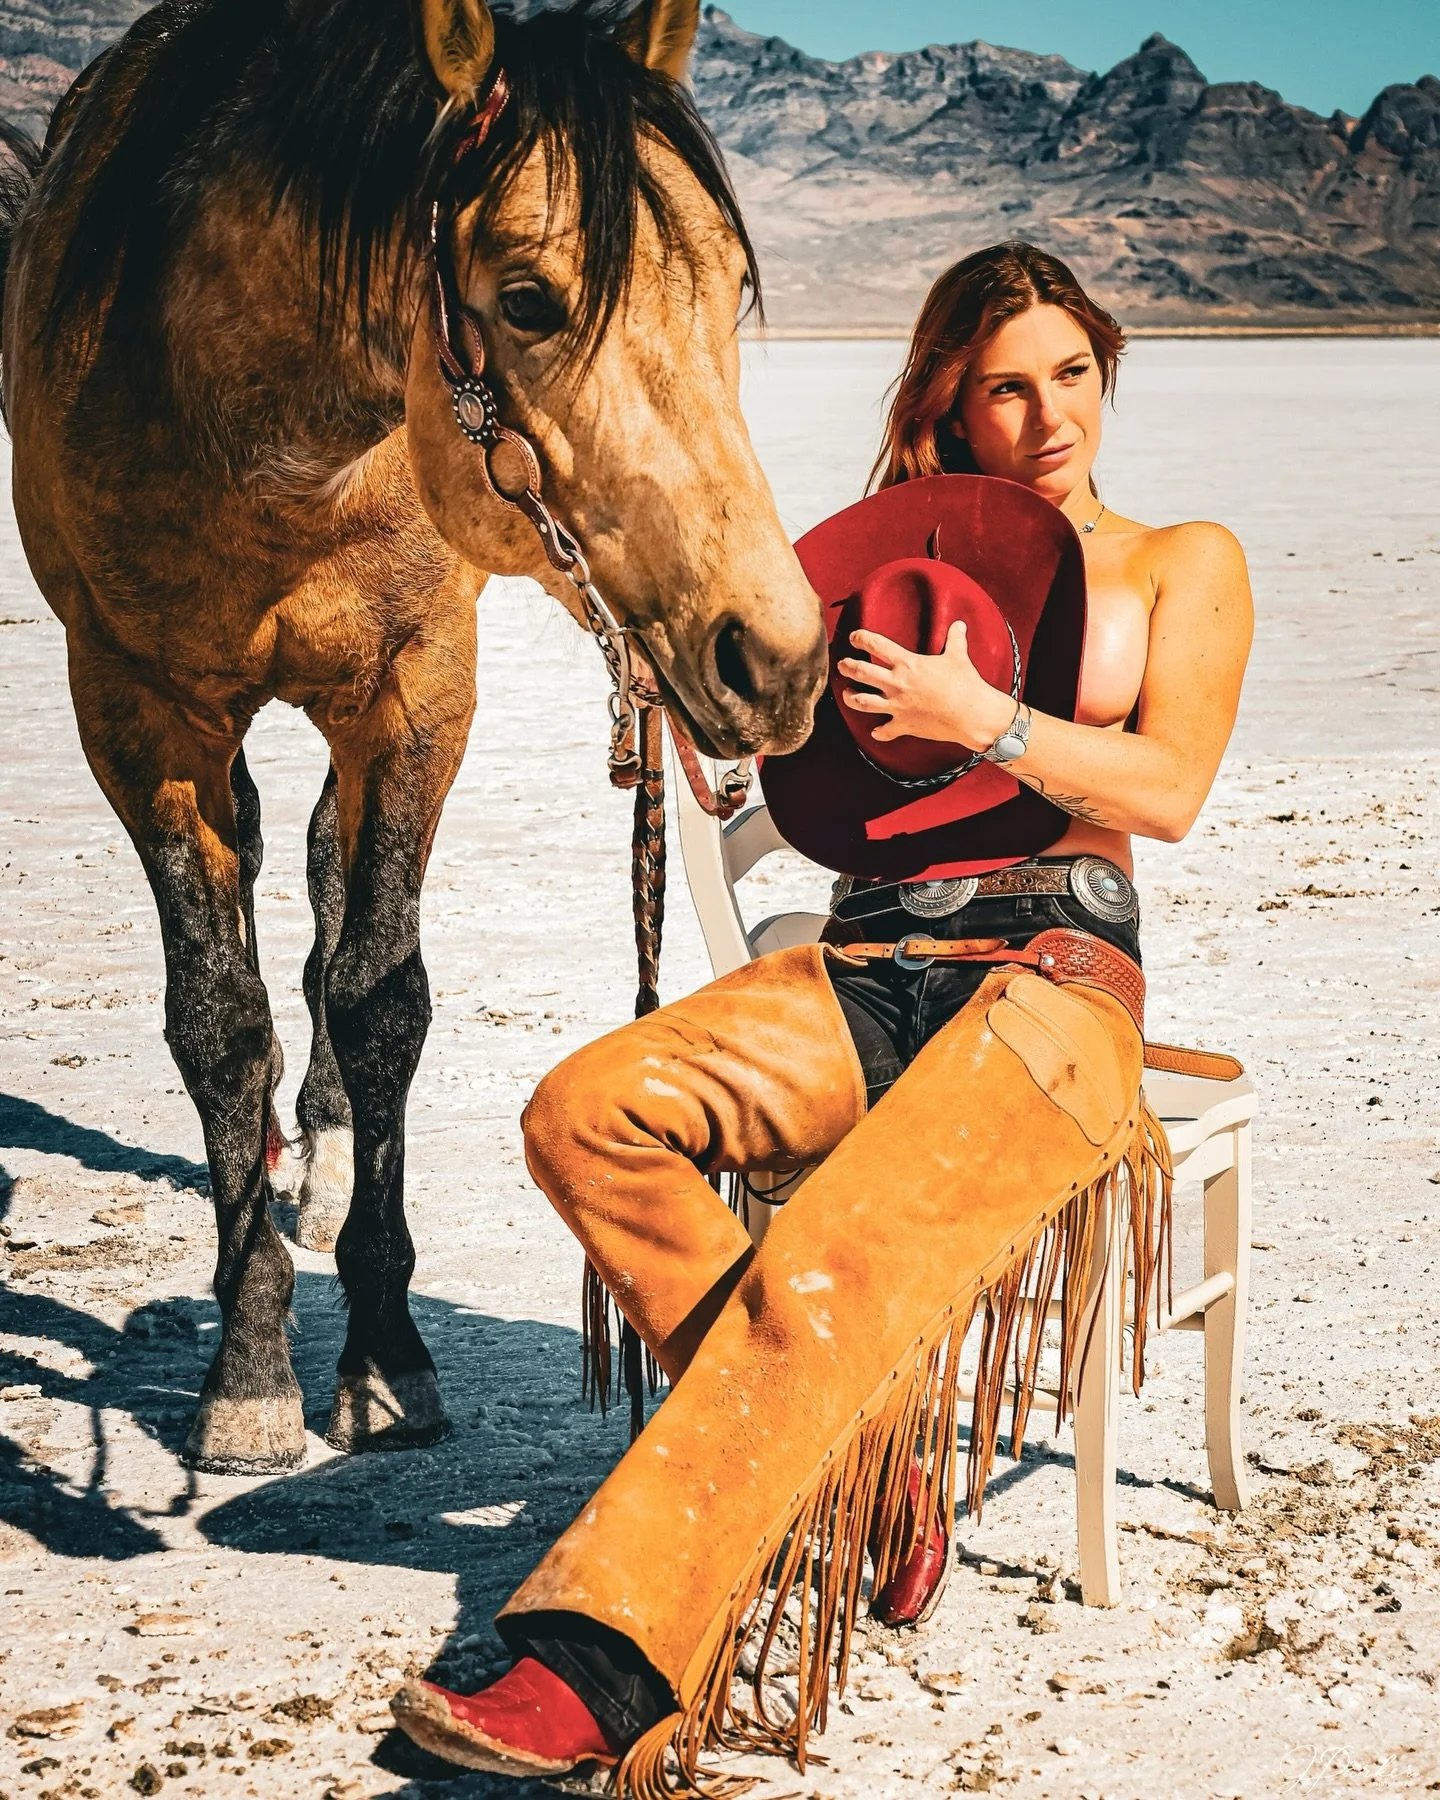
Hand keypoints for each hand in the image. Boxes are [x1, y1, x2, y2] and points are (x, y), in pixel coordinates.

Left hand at [836, 624, 1015, 749]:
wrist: (971, 714)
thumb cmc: (965, 683)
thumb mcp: (958, 656)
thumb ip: (955, 639)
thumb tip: (960, 624)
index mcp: (907, 664)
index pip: (876, 645)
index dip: (861, 638)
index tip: (853, 637)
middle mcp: (897, 684)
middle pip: (861, 672)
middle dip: (847, 666)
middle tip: (842, 664)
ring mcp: (897, 706)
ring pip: (862, 702)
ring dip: (851, 698)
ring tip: (846, 694)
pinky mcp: (903, 725)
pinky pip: (884, 731)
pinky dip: (879, 732)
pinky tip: (876, 731)